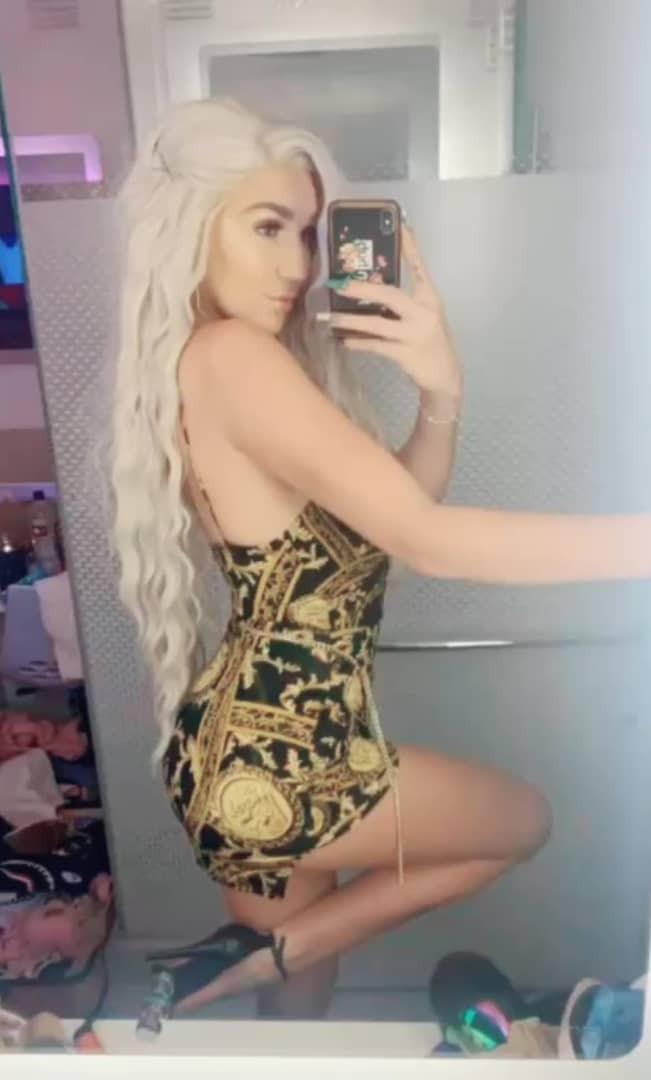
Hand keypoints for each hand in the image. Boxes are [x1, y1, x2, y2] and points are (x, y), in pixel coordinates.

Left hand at [329, 224, 461, 395]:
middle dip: (363, 290)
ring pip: (377, 324)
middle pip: (390, 294)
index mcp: (430, 298)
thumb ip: (404, 303)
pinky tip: (344, 342)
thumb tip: (369, 290)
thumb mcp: (424, 316)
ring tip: (332, 319)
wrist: (445, 376)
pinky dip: (358, 343)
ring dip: (352, 321)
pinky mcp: (405, 354)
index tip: (401, 225)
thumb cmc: (430, 341)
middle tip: (340, 286)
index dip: (410, 246)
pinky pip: (375, 346)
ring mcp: (415, 334)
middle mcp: (424, 312)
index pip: (420, 267)